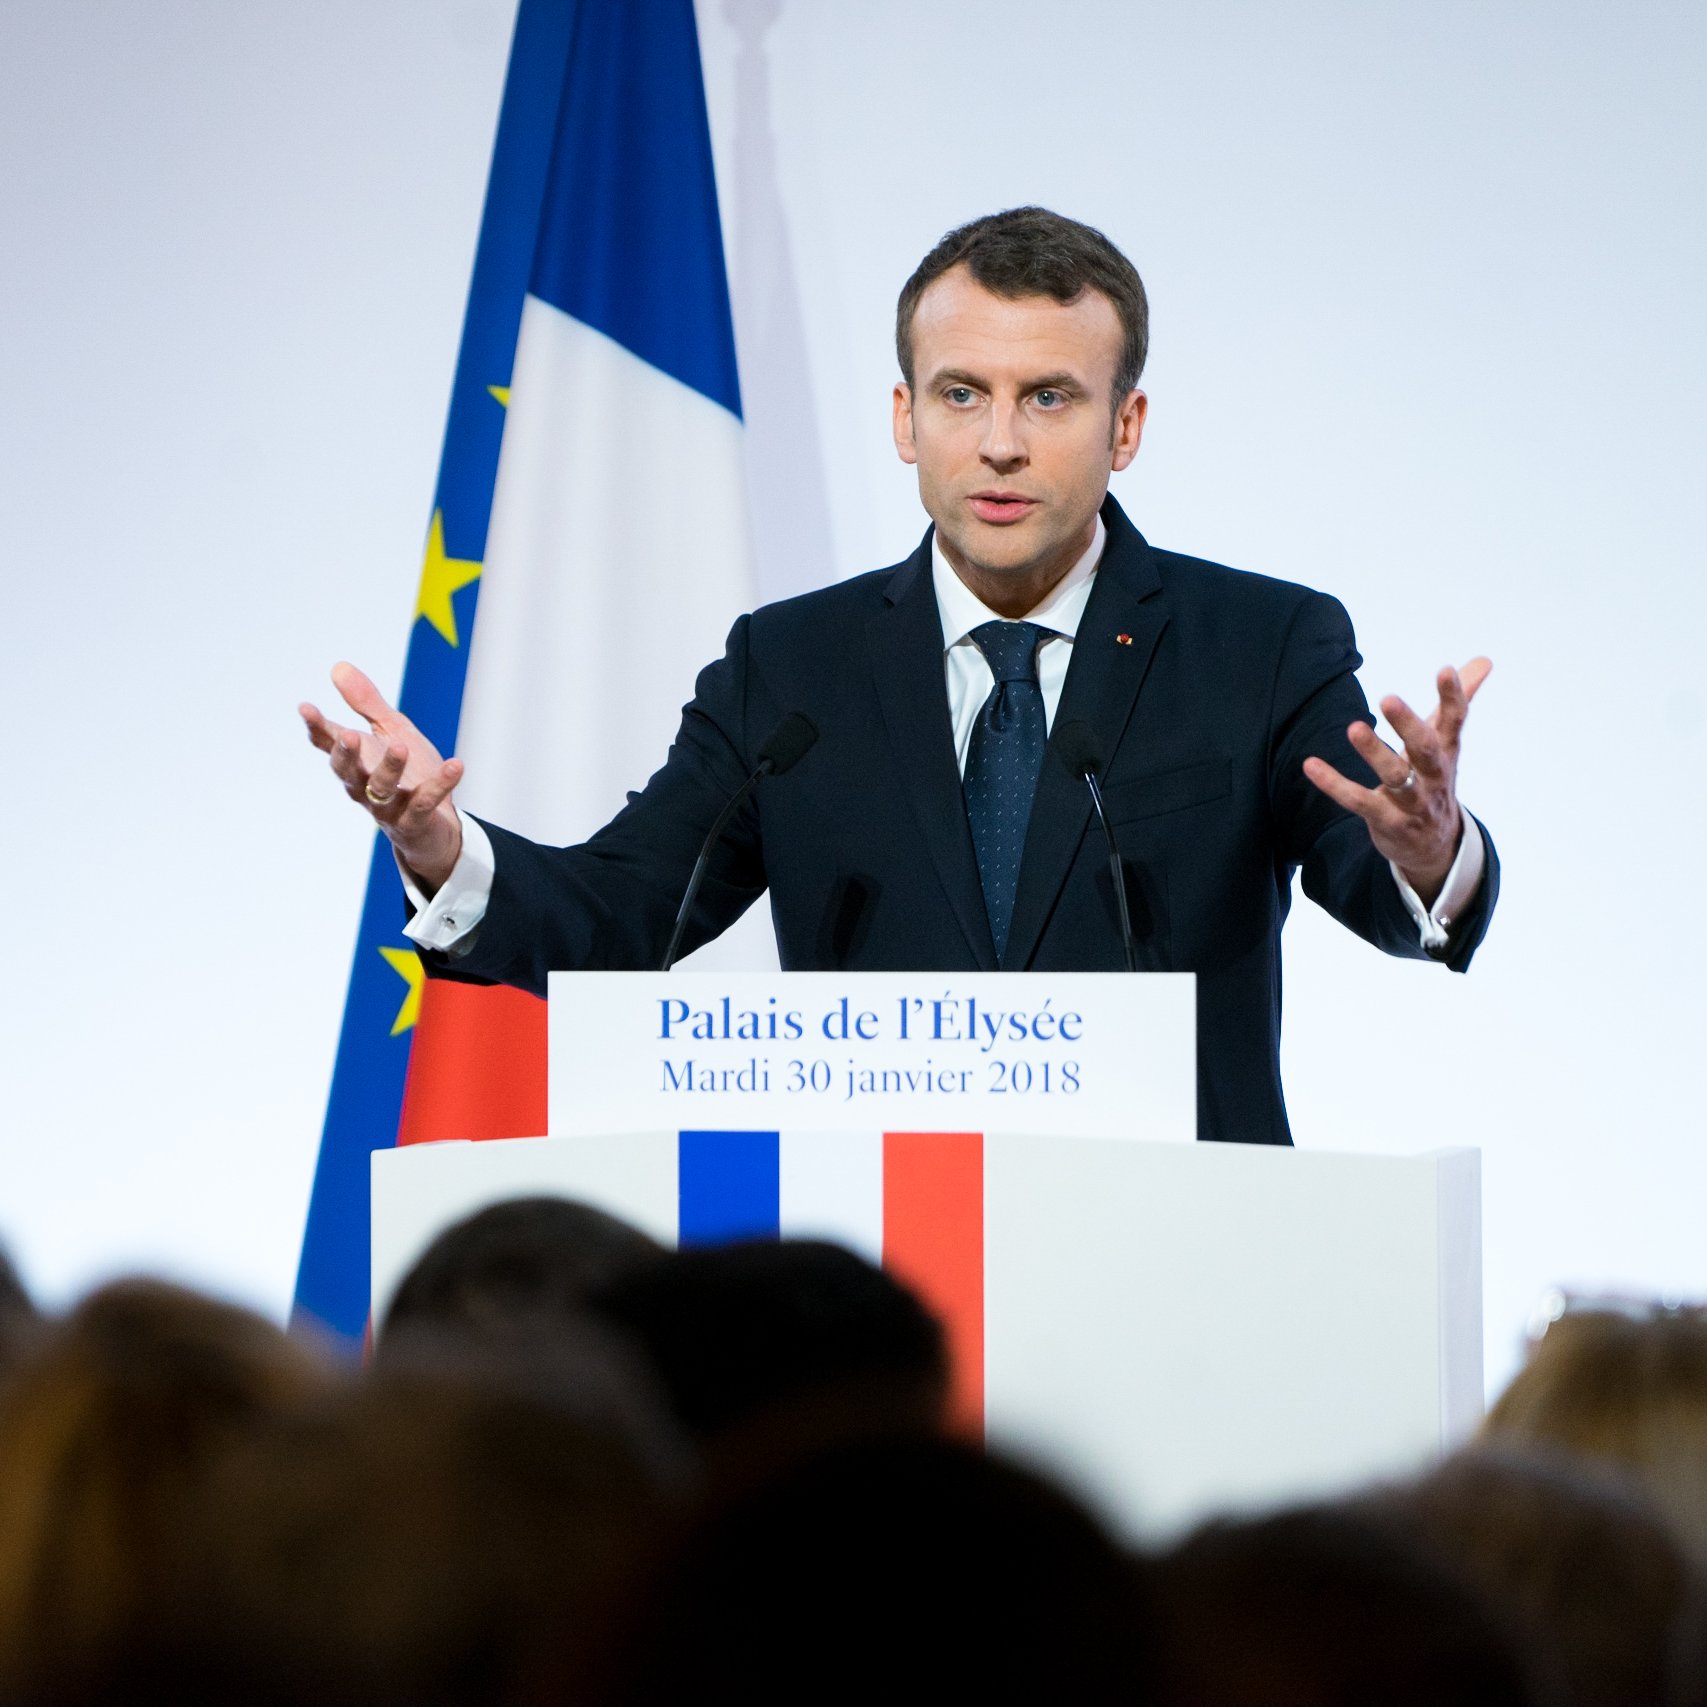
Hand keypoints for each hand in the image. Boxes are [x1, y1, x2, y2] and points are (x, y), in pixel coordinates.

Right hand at [300, 662, 464, 891]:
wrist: (435, 824)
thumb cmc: (409, 773)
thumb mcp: (391, 731)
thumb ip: (367, 704)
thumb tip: (339, 667)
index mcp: (357, 761)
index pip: (329, 743)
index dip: (317, 727)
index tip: (306, 707)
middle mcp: (365, 786)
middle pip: (348, 772)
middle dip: (347, 755)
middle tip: (349, 736)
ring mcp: (389, 807)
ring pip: (382, 789)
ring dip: (390, 768)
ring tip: (401, 747)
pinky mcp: (415, 820)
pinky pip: (426, 802)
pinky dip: (441, 784)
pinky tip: (456, 765)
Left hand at [1302, 657, 1491, 906]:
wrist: (1435, 847)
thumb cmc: (1433, 781)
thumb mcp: (1446, 743)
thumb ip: (1457, 702)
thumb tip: (1483, 660)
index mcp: (1446, 752)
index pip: (1454, 722)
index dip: (1452, 697)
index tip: (1445, 670)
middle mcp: (1432, 777)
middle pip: (1424, 749)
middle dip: (1408, 725)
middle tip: (1388, 698)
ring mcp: (1412, 802)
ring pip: (1395, 777)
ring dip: (1375, 753)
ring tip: (1354, 728)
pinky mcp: (1387, 821)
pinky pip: (1358, 802)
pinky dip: (1334, 785)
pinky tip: (1311, 765)